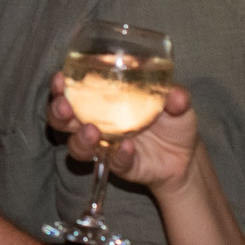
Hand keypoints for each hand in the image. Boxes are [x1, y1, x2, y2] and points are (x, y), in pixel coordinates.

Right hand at [45, 77, 201, 195]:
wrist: (186, 157)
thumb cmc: (173, 122)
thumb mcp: (178, 104)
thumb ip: (176, 98)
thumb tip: (175, 95)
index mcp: (102, 99)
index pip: (72, 89)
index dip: (61, 84)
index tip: (59, 79)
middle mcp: (96, 122)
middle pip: (62, 118)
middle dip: (58, 111)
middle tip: (65, 107)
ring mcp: (105, 146)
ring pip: (76, 146)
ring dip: (79, 138)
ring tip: (92, 131)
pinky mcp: (119, 165)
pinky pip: (112, 162)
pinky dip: (118, 156)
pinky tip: (127, 148)